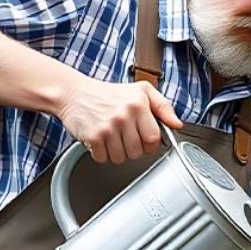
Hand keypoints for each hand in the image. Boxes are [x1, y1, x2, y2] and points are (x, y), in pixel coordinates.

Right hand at [57, 77, 182, 163]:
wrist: (73, 93)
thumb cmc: (107, 94)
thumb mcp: (141, 91)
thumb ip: (163, 106)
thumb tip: (177, 124)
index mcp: (138, 104)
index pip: (154, 138)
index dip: (150, 144)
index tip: (143, 140)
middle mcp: (124, 115)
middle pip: (138, 152)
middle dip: (132, 150)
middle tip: (124, 138)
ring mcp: (107, 127)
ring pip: (121, 158)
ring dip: (116, 153)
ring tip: (111, 138)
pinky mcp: (93, 137)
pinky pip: (103, 158)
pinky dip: (101, 154)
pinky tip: (100, 140)